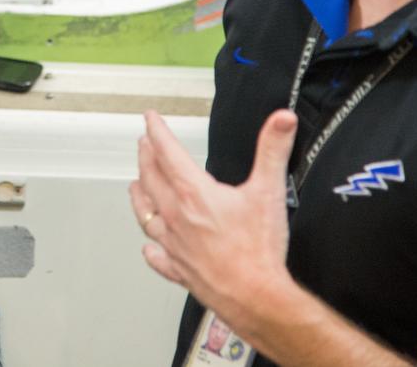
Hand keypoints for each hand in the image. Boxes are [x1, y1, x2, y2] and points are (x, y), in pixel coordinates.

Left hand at [128, 109, 297, 326]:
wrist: (257, 298)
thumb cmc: (259, 251)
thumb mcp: (269, 190)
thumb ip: (273, 150)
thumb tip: (281, 120)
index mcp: (194, 194)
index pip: (168, 153)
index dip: (158, 132)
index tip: (150, 119)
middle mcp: (177, 217)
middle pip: (152, 180)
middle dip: (146, 158)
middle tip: (143, 144)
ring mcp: (175, 245)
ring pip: (146, 216)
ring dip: (139, 197)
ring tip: (135, 187)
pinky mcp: (179, 269)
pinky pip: (159, 258)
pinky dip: (152, 250)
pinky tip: (149, 248)